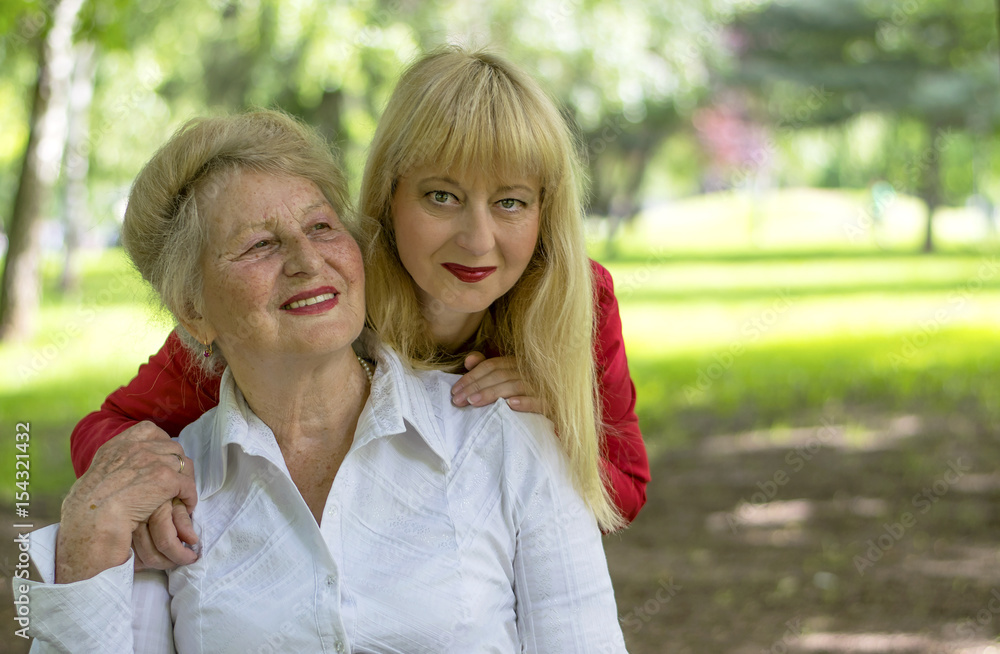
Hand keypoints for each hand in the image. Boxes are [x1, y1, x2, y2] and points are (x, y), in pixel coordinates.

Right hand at [56, 421, 196, 582]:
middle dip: (178, 463)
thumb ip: (114, 465)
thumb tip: (124, 472)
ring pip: (183, 465)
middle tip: (179, 480)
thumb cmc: (89, 507)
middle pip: (172, 447)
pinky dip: (190, 496)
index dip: (161, 443)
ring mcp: (153, 461)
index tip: (164, 456)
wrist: (92, 520)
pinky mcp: (166, 479)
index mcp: (119, 445)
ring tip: (183, 494)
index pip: (150, 430)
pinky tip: (188, 507)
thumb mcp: (98, 474)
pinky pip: (188, 485)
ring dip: (186, 480)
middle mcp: (137, 448)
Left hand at [451, 352, 543, 413]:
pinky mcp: (551, 402)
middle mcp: (528, 371)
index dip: (471, 376)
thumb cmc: (527, 393)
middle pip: (499, 375)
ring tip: (474, 402)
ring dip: (493, 393)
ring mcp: (541, 386)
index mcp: (517, 363)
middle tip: (458, 400)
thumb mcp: (506, 379)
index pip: (491, 365)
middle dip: (476, 386)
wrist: (559, 408)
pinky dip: (525, 402)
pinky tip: (511, 405)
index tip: (455, 390)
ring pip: (514, 386)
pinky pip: (538, 400)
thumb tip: (468, 359)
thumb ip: (486, 367)